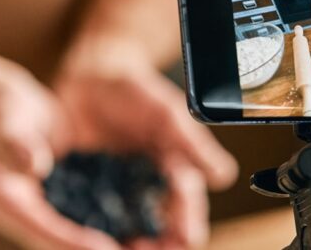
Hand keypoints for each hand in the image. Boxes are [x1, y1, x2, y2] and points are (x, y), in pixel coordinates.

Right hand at [0, 69, 121, 249]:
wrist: (5, 101)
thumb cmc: (1, 107)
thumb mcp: (6, 120)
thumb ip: (16, 144)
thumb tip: (33, 166)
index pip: (39, 227)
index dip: (70, 239)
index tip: (103, 247)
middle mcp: (17, 210)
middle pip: (54, 239)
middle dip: (89, 248)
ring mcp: (34, 207)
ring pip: (68, 231)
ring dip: (97, 242)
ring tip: (135, 245)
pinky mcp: (53, 197)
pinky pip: (77, 215)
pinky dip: (101, 221)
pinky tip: (132, 226)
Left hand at [54, 64, 238, 248]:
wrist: (91, 77)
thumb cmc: (135, 90)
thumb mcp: (166, 114)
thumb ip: (192, 144)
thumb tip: (223, 175)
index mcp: (176, 170)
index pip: (188, 204)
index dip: (188, 223)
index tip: (186, 238)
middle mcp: (150, 186)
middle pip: (162, 227)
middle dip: (162, 243)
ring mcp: (120, 191)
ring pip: (131, 228)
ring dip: (130, 244)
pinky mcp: (88, 191)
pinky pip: (94, 217)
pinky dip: (95, 232)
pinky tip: (89, 241)